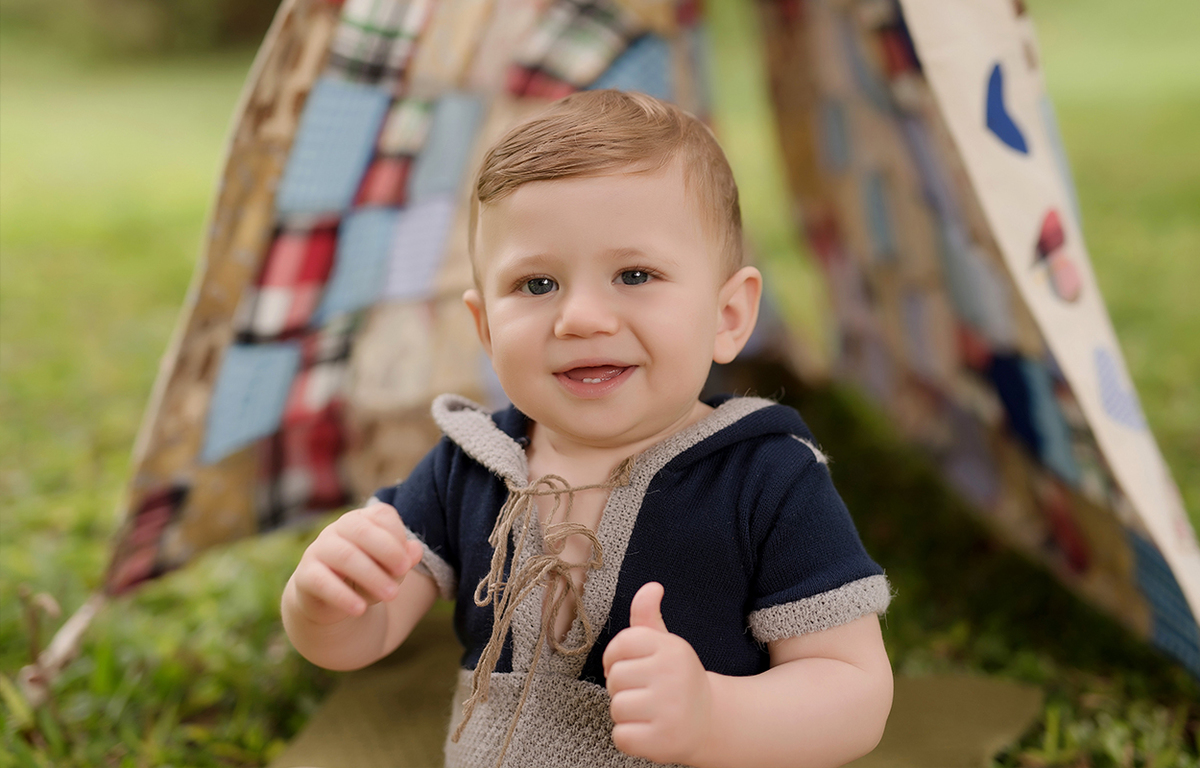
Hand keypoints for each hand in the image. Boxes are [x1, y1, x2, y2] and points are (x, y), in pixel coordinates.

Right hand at [289, 501, 423, 625]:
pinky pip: (322, 582)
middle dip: (387, 550)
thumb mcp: (388, 571)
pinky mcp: (305, 576)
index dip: (398, 535)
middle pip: (362, 531)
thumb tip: (416, 550)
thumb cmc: (366, 579)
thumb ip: (403, 560)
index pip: (382, 516)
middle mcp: (337, 529)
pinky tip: (360, 610)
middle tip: (403, 570)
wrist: (331, 603)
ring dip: (372, 575)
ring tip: (391, 595)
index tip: (407, 561)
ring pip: (345, 555)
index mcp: (361, 520)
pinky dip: (343, 596)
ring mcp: (318, 550)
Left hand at [602, 582, 712, 764]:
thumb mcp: (665, 645)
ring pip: (617, 708)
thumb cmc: (676, 679)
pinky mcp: (663, 740)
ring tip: (647, 711)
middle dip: (621, 688)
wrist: (709, 722)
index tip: (626, 666)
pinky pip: (621, 737)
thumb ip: (648, 616)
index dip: (614, 657)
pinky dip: (629, 737)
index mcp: (672, 648)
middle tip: (643, 692)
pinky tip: (648, 730)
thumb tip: (652, 586)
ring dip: (626, 714)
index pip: (621, 644)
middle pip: (615, 678)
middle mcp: (673, 675)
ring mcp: (670, 709)